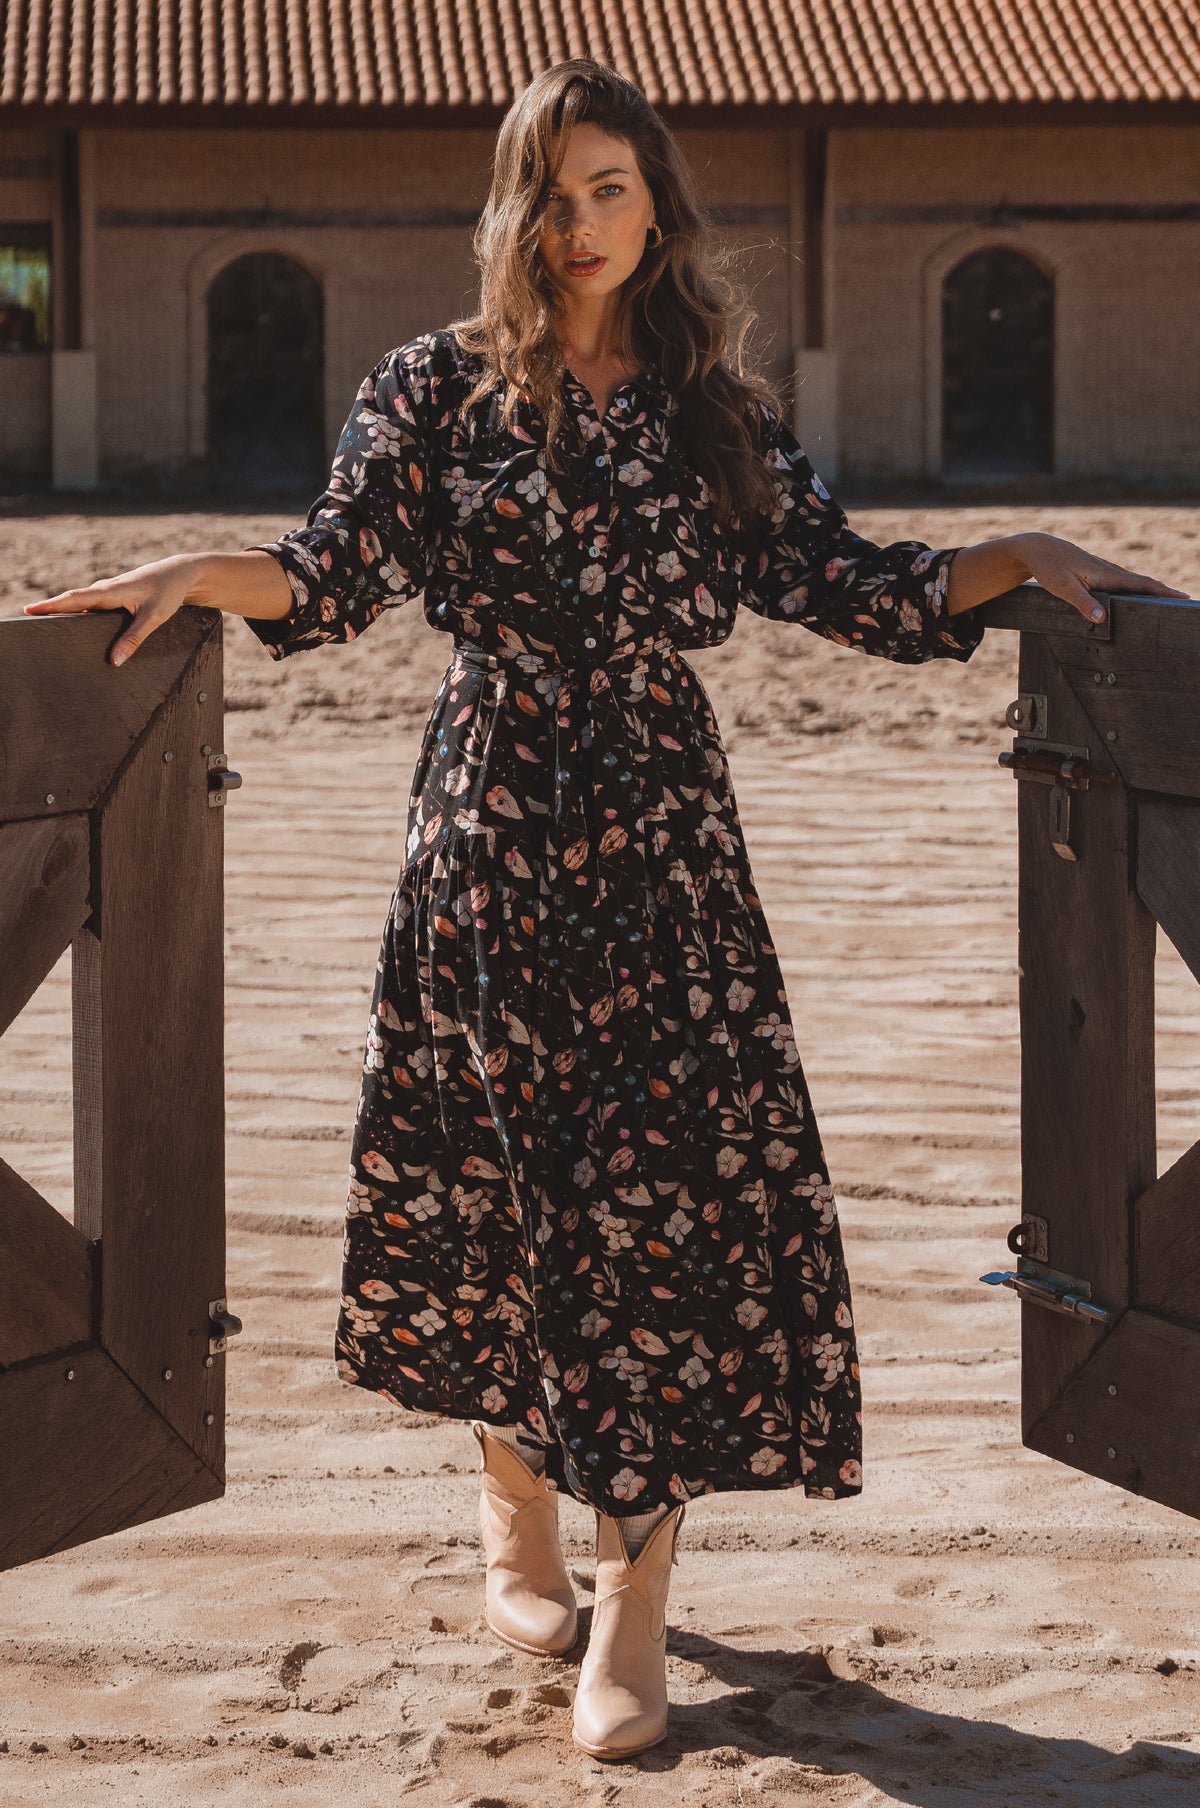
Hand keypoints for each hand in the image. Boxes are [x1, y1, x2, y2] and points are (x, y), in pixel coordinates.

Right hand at [21, 552, 210, 664]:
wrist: (181, 573)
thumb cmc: (169, 592)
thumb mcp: (154, 618)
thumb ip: (134, 639)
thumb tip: (115, 661)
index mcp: (110, 591)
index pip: (74, 599)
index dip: (51, 606)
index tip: (29, 611)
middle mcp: (104, 590)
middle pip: (71, 602)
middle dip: (49, 610)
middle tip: (26, 621)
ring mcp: (108, 593)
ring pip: (81, 606)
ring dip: (63, 614)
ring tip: (43, 629)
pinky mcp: (114, 598)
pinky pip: (92, 608)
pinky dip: (80, 616)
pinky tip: (74, 630)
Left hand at [1015, 531, 1188, 622]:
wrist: (1038, 549)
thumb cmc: (1049, 567)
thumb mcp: (1063, 587)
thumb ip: (1082, 603)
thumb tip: (1102, 619)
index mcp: (1106, 574)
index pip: (1141, 584)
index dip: (1163, 592)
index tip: (1182, 598)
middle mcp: (1110, 571)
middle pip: (1143, 584)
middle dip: (1164, 592)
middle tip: (1184, 603)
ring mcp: (1105, 572)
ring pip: (1134, 583)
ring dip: (1153, 591)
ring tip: (1169, 602)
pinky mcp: (1099, 574)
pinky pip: (1124, 584)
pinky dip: (1138, 590)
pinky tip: (1140, 598)